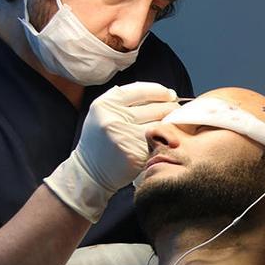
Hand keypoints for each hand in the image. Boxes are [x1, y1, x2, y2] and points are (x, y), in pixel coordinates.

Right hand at [45, 82, 178, 221]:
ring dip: (171, 126)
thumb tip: (166, 93)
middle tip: (175, 113)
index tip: (170, 94)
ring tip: (171, 128)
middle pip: (156, 108)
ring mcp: (125, 137)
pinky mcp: (135, 154)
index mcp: (104, 105)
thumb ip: (127, 101)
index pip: (141, 90)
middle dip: (171, 109)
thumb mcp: (104, 113)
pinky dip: (167, 142)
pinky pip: (160, 142)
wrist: (90, 173)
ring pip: (162, 125)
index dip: (160, 91)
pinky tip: (165, 143)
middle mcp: (113, 119)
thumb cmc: (102, 141)